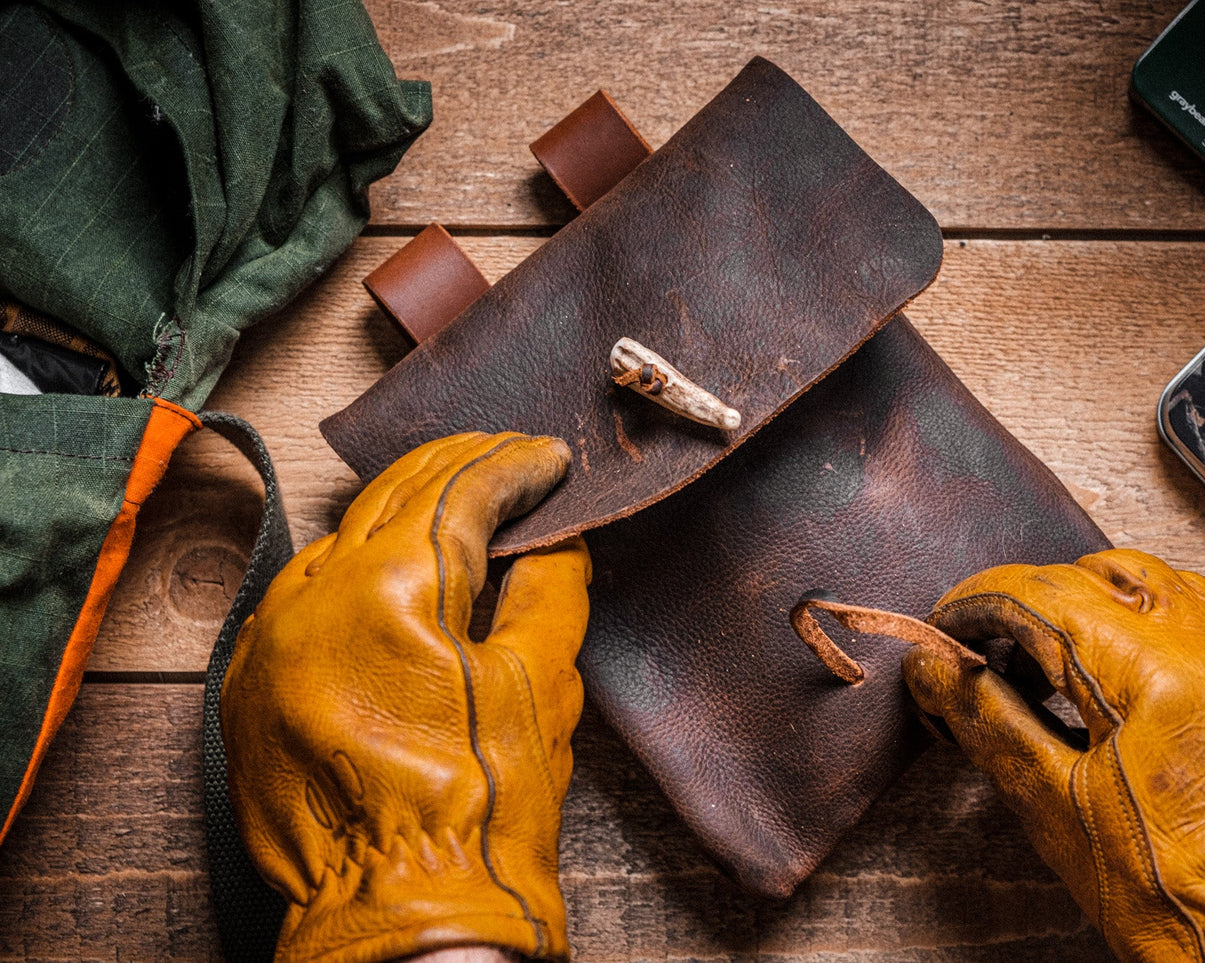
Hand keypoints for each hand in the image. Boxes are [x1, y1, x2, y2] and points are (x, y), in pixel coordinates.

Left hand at [222, 433, 589, 962]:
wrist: (403, 917)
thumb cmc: (480, 816)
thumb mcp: (543, 688)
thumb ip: (550, 589)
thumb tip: (555, 537)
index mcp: (392, 593)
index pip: (458, 492)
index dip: (513, 466)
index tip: (548, 460)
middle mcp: (313, 600)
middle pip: (391, 496)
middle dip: (458, 469)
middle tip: (510, 463)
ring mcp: (271, 640)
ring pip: (341, 537)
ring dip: (403, 513)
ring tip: (461, 509)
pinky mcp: (251, 682)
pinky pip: (304, 594)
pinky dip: (355, 568)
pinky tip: (395, 572)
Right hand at [904, 549, 1204, 962]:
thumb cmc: (1173, 897)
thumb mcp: (1054, 807)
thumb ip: (989, 720)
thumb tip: (934, 669)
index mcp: (1155, 676)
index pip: (1044, 596)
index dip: (982, 603)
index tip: (951, 624)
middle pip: (1100, 574)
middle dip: (1037, 600)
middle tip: (999, 646)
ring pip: (1163, 581)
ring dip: (1101, 602)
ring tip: (1067, 660)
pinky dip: (1163, 624)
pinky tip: (1138, 669)